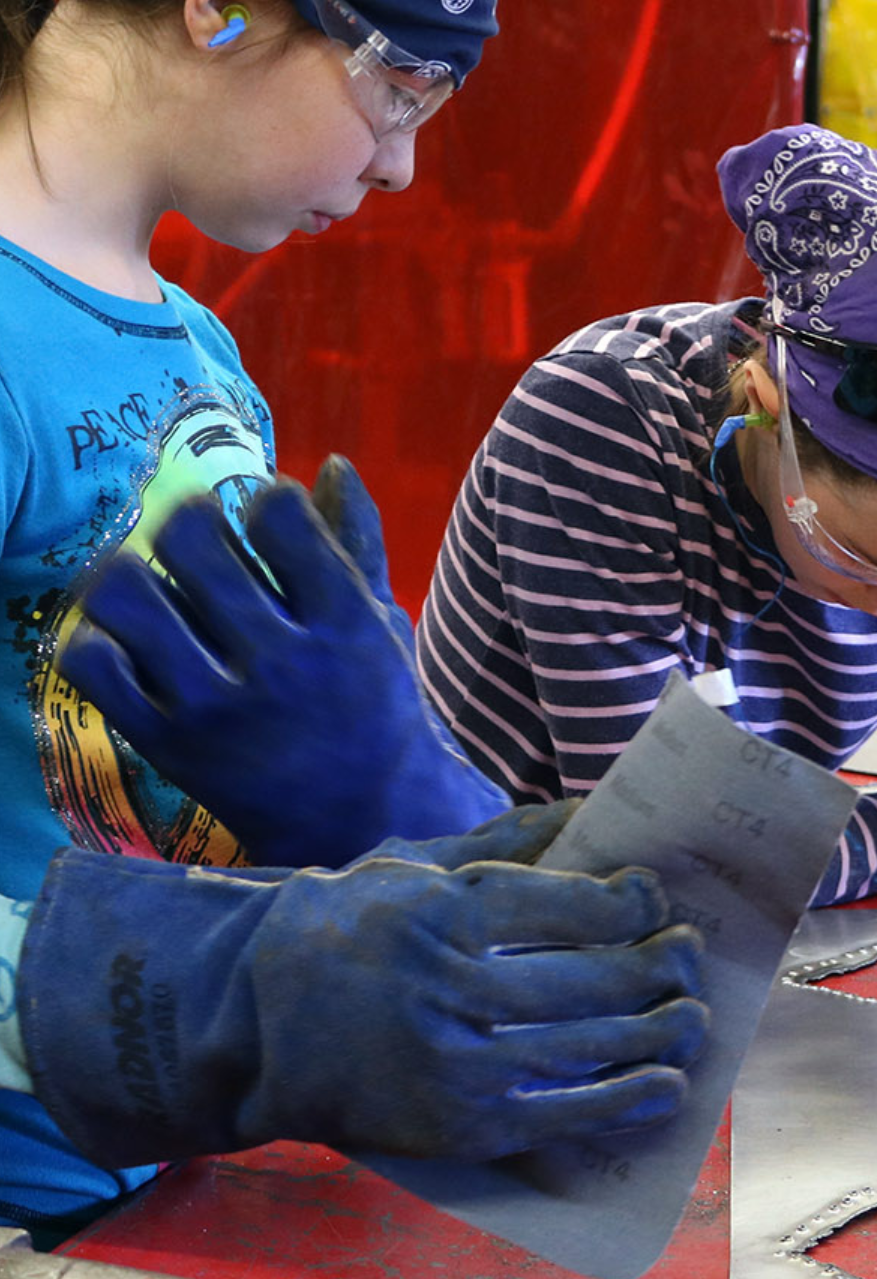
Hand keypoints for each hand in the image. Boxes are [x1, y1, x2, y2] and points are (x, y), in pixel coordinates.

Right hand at [22, 804, 708, 1164]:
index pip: (567, 905)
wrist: (251, 1025)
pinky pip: (562, 1117)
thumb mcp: (412, 864)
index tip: (652, 896)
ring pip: (589, 1047)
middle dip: (660, 964)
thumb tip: (592, 810)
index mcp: (439, 912)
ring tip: (693, 1014)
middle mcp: (446, 989)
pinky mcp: (456, 1128)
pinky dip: (625, 1101)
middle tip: (687, 952)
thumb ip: (506, 842)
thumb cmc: (346, 930)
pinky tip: (667, 1085)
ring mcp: (452, 1066)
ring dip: (661, 1030)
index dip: (629, 901)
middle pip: (593, 978)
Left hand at [59, 456, 507, 865]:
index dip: (265, 499)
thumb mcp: (380, 623)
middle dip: (187, 521)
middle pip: (191, 539)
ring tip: (144, 577)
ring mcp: (219, 707)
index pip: (278, 516)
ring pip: (127, 595)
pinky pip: (94, 666)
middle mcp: (281, 660)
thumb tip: (327, 461)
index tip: (265, 516)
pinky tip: (123, 639)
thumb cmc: (372, 706)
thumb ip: (356, 541)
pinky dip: (95, 638)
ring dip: (125, 569)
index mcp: (344, 622)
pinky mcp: (169, 745)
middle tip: (193, 536)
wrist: (361, 818)